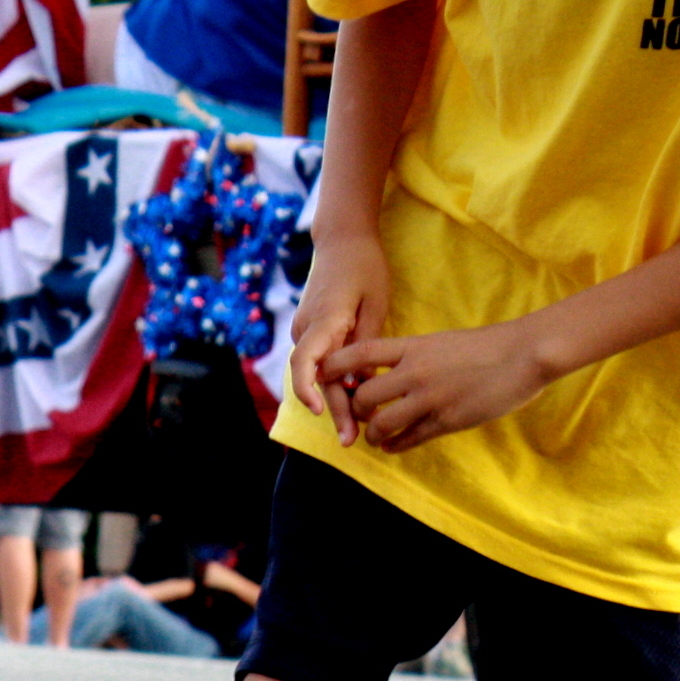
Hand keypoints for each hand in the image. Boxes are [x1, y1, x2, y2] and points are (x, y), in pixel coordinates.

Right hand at [286, 233, 391, 447]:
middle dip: (331, 411)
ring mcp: (304, 331)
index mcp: (324, 320)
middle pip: (314, 378)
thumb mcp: (376, 303)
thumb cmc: (364, 266)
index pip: (305, 362)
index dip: (309, 390)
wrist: (342, 239)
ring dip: (332, 400)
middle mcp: (306, 329)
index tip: (320, 412)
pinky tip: (351, 400)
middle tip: (350, 440)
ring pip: (314, 374)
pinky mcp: (310, 331)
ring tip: (355, 428)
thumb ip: (367, 345)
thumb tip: (361, 383)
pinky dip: (331, 383)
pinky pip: (317, 363)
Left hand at [323, 321, 549, 453]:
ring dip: (373, 434)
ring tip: (376, 435)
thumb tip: (386, 372)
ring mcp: (430, 398)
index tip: (324, 376)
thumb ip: (413, 356)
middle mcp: (416, 372)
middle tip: (361, 415)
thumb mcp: (442, 341)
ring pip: (381, 424)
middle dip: (356, 411)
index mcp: (413, 347)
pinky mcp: (447, 420)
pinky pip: (408, 440)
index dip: (335, 366)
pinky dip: (394, 446)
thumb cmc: (486, 346)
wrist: (526, 353)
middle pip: (363, 397)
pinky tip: (393, 446)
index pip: (359, 354)